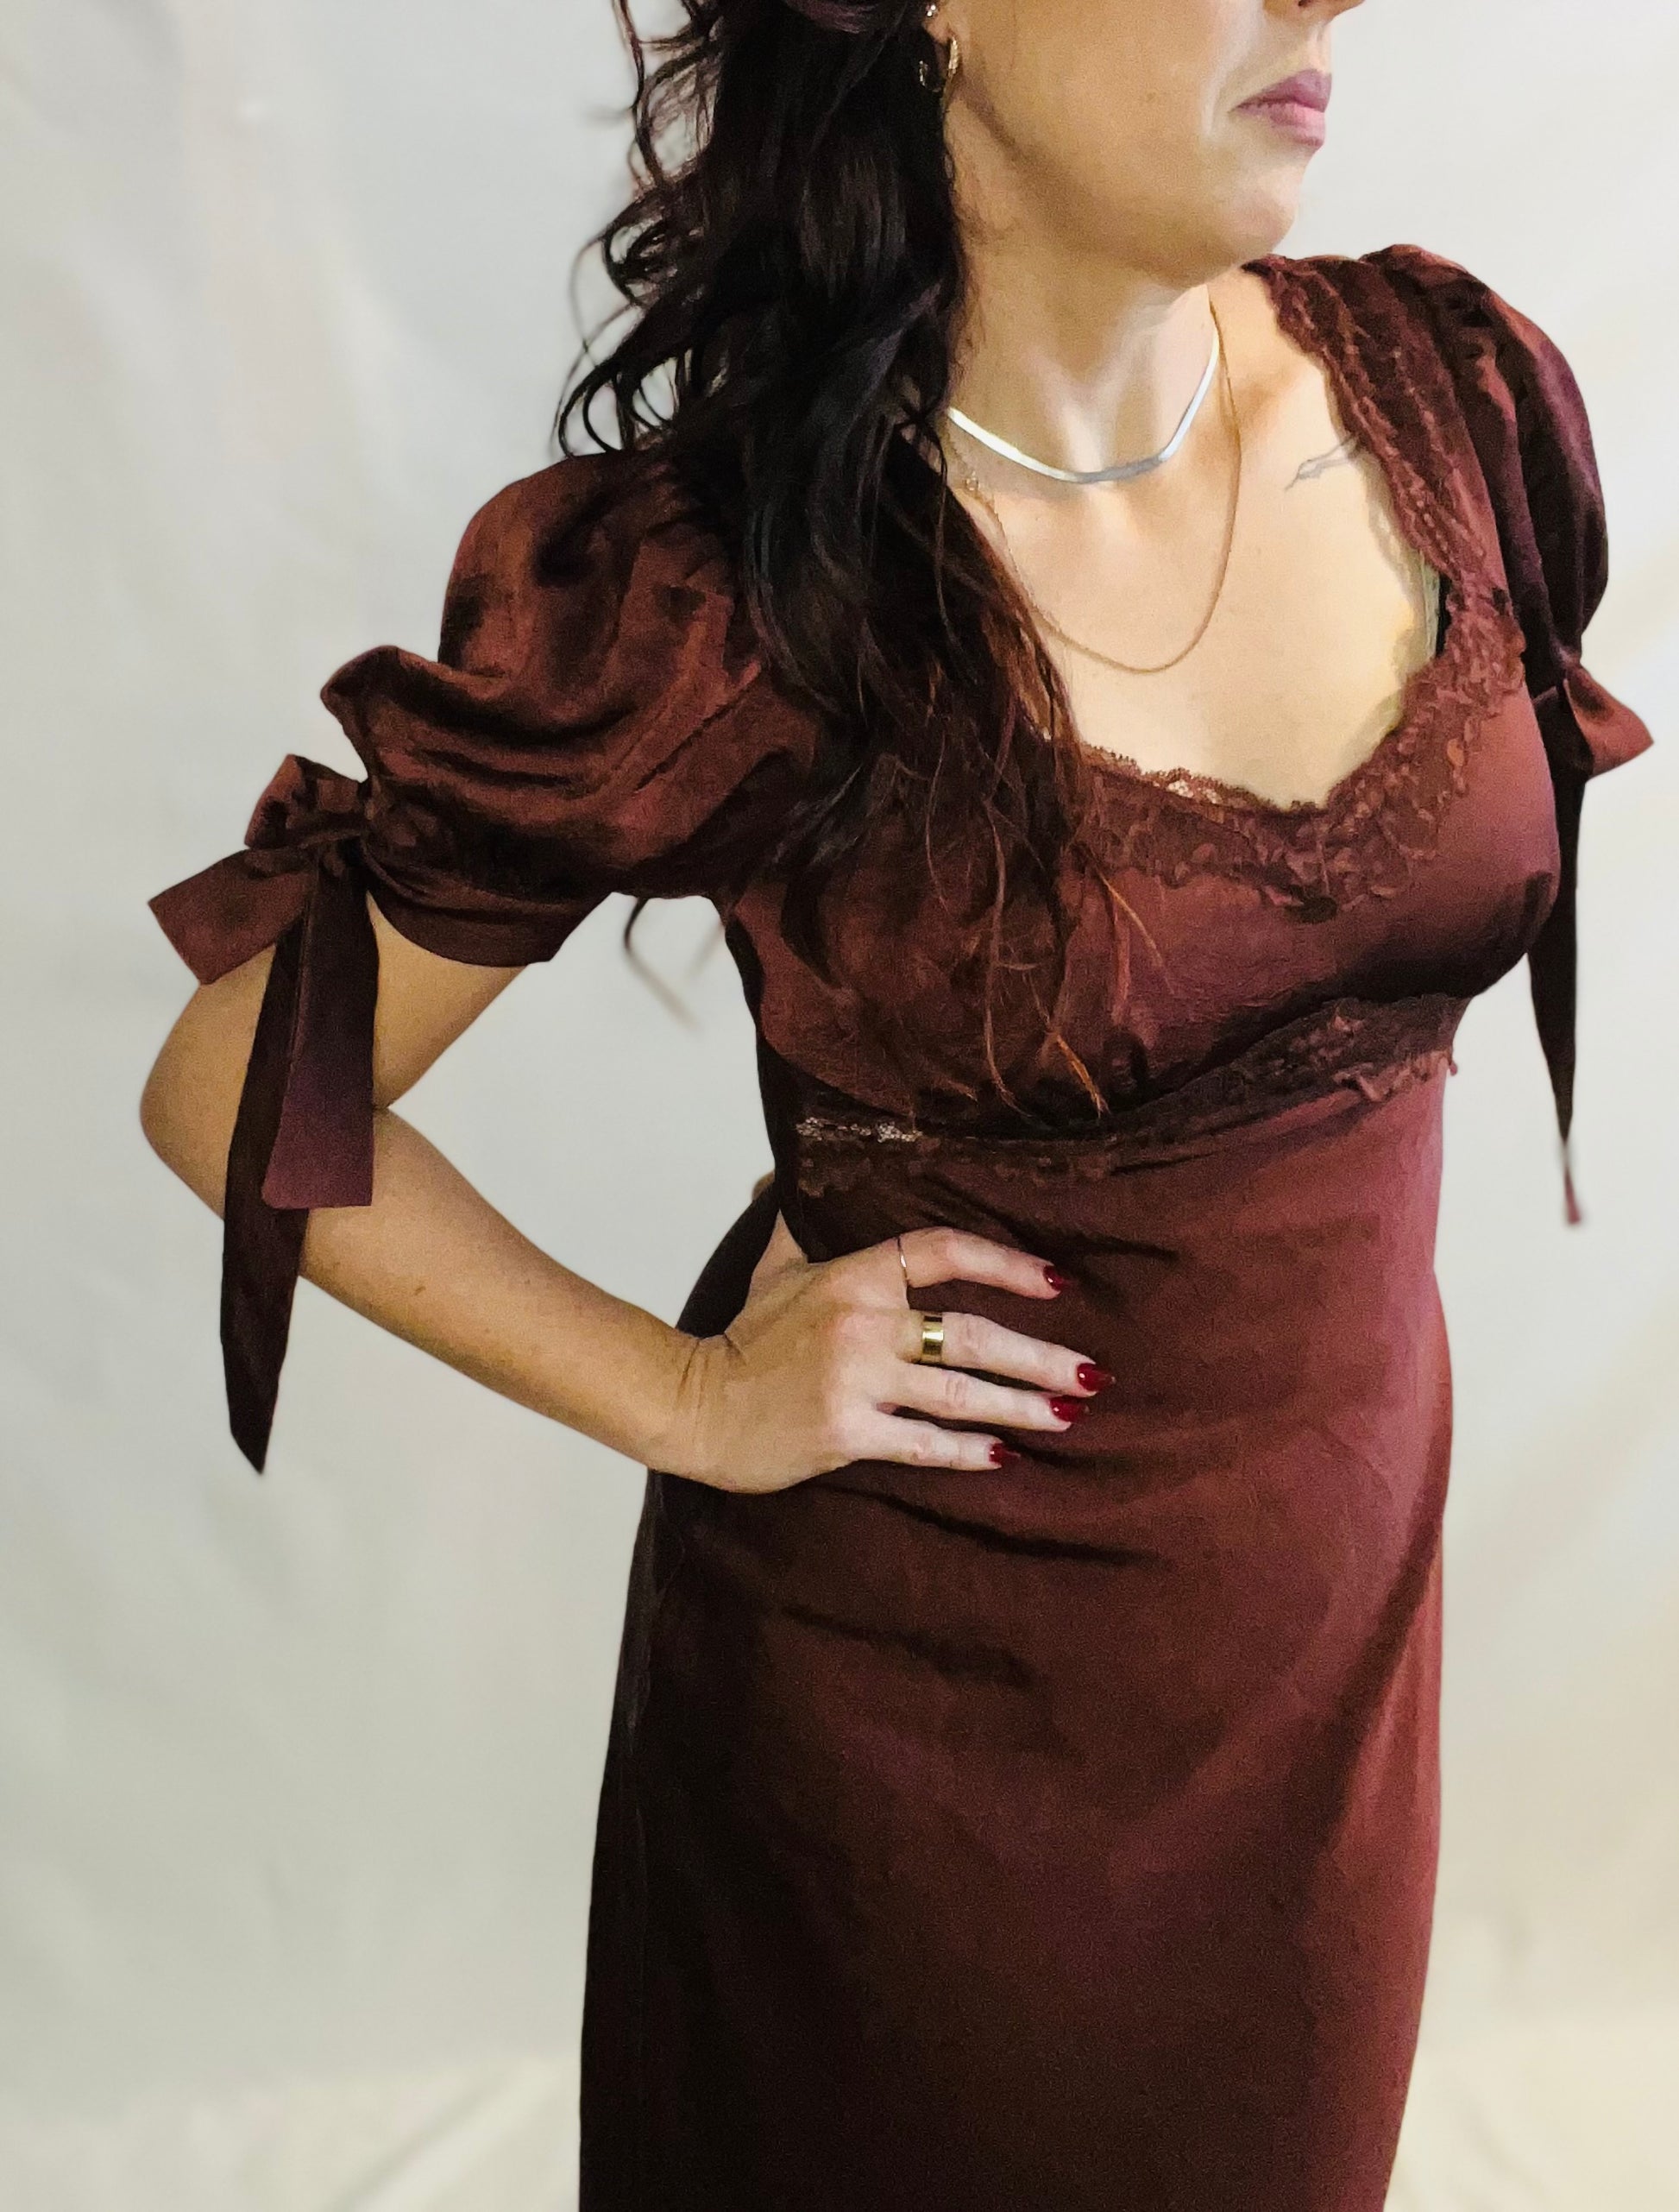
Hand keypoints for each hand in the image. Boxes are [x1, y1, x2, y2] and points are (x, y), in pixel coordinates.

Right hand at [668, 1217, 1109, 1493]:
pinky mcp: (846, 1434)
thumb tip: (787, 1171)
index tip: (1056, 1280)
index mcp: (851, 1275)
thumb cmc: (742, 1337)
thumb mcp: (771, 1266)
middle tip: (1092, 1372)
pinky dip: (968, 1453)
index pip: (942, 1251)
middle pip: (971, 1334)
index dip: (1005, 1262)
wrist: (692, 1406)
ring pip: (960, 1393)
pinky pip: (923, 1445)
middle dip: (1040, 1355)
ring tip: (1069, 1414)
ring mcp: (855, 1380)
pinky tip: (1005, 1457)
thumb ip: (795, 1219)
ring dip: (1022, 1405)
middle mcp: (861, 1324)